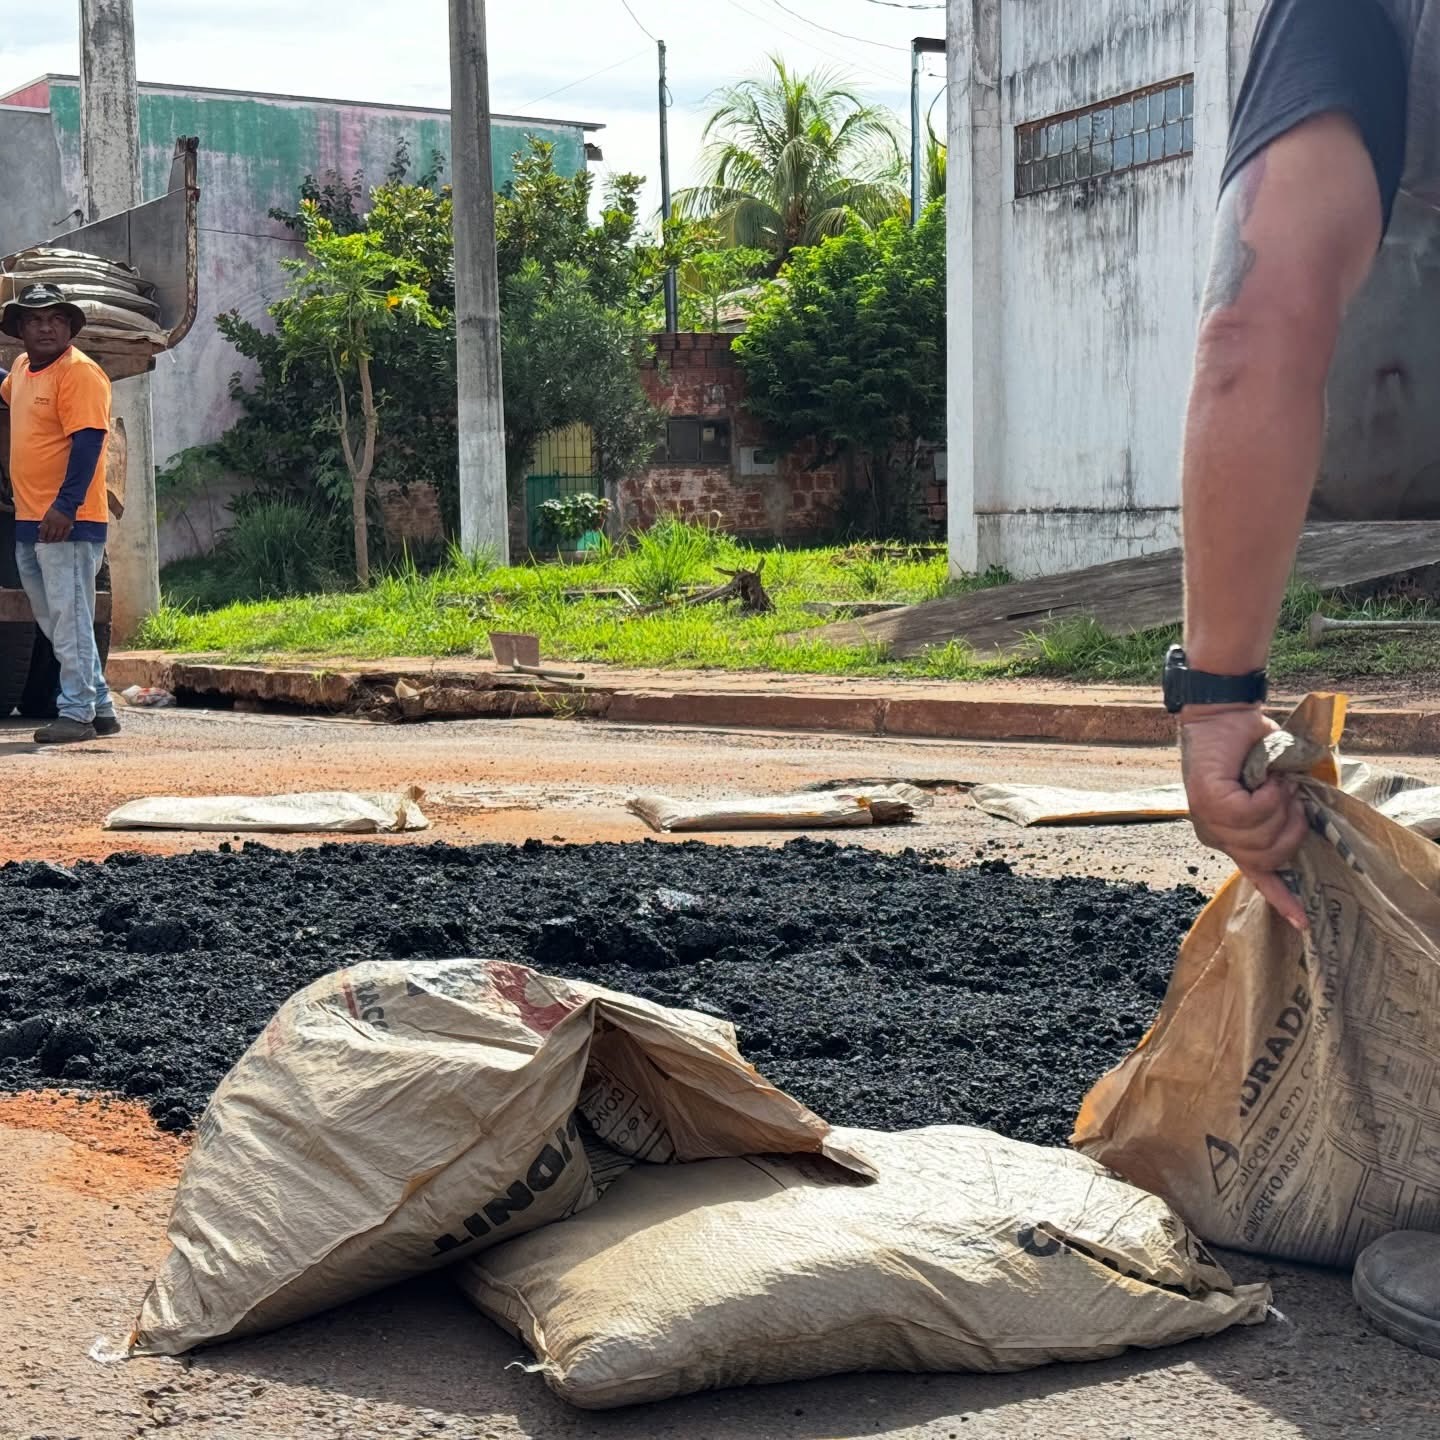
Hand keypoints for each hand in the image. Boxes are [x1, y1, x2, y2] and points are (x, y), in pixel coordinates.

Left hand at [38, 506, 72, 541]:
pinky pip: (66, 534)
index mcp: (48, 520)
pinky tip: (62, 540)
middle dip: (48, 539)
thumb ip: (44, 521)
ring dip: (55, 540)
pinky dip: (64, 538)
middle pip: (50, 534)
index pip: (43, 530)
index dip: (42, 536)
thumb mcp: (47, 514)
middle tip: (47, 542)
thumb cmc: (55, 509)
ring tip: (54, 541)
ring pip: (58, 535)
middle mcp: (54, 523)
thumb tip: (40, 528)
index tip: (41, 539)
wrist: (66, 504)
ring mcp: (62, 525)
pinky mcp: (68, 525)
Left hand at [1180, 704, 1309, 930]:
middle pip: (1271, 858)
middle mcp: (1216, 835)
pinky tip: (1264, 778)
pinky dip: (1269, 795)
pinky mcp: (1208, 804)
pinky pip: (1252, 814)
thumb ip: (1286, 811)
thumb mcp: (1276, 785)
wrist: (1223, 715)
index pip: (1257, 876)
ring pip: (1262, 837)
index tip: (1305, 924)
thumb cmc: (1250, 747)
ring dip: (1282, 807)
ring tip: (1276, 783)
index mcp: (1231, 836)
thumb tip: (1310, 828)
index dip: (1283, 900)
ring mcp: (1208, 822)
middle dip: (1294, 828)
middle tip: (1292, 796)